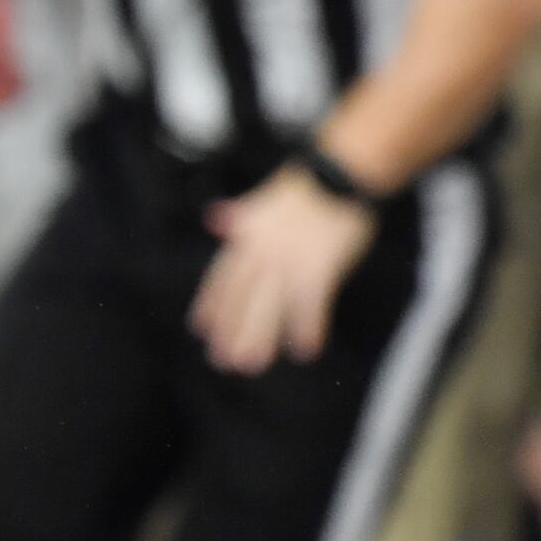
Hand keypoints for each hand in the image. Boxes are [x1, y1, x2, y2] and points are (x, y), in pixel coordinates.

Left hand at [194, 167, 375, 374]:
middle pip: (241, 298)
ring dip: (260, 336)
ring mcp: (289, 262)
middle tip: (221, 360)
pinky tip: (305, 350)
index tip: (201, 328)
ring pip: (269, 306)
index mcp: (247, 239)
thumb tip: (214, 216)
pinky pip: (310, 304)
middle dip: (231, 329)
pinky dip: (307, 327)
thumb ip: (238, 216)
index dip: (212, 304)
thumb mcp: (263, 201)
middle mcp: (262, 253)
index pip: (222, 278)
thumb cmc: (306, 189)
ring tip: (251, 365)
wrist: (339, 174)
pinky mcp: (318, 267)